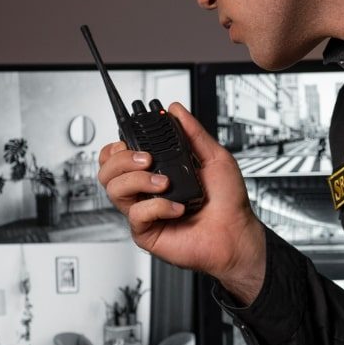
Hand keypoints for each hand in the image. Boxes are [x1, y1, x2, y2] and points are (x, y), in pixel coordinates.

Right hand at [97, 102, 265, 301]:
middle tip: (148, 159)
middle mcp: (146, 191)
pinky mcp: (146, 232)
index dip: (117, 146)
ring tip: (164, 182)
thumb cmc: (228, 203)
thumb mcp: (215, 157)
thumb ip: (193, 132)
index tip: (131, 140)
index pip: (118, 156)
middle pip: (107, 171)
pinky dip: (157, 206)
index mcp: (157, 172)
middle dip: (122, 159)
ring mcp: (145, 211)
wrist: (237, 234)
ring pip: (114, 190)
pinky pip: (136, 214)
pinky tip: (176, 207)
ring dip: (138, 179)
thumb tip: (176, 110)